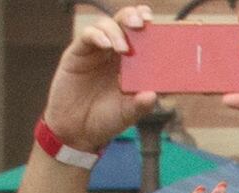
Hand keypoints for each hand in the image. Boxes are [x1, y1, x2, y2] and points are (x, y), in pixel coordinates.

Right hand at [40, 7, 149, 151]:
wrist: (77, 130)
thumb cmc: (106, 119)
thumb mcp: (128, 114)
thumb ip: (140, 105)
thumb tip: (153, 95)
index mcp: (133, 64)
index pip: (144, 37)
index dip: (151, 27)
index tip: (161, 24)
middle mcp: (116, 53)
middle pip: (125, 23)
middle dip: (134, 17)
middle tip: (142, 23)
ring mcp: (97, 51)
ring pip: (107, 25)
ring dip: (117, 31)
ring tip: (123, 49)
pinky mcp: (78, 53)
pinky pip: (88, 36)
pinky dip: (97, 36)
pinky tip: (105, 45)